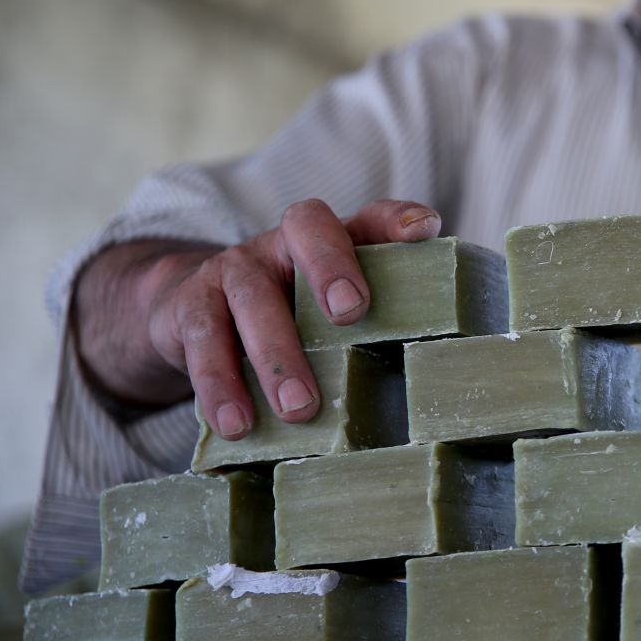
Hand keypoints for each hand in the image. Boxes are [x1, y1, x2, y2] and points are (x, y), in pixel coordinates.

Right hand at [75, 199, 439, 438]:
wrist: (192, 313)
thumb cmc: (290, 315)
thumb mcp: (333, 310)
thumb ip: (383, 315)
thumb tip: (449, 356)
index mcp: (332, 239)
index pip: (371, 215)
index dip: (396, 218)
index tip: (422, 232)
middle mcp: (284, 241)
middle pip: (307, 231)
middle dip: (331, 267)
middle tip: (351, 313)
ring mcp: (235, 268)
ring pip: (253, 296)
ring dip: (277, 354)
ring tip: (299, 409)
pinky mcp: (191, 306)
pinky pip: (201, 340)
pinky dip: (219, 385)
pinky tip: (237, 424)